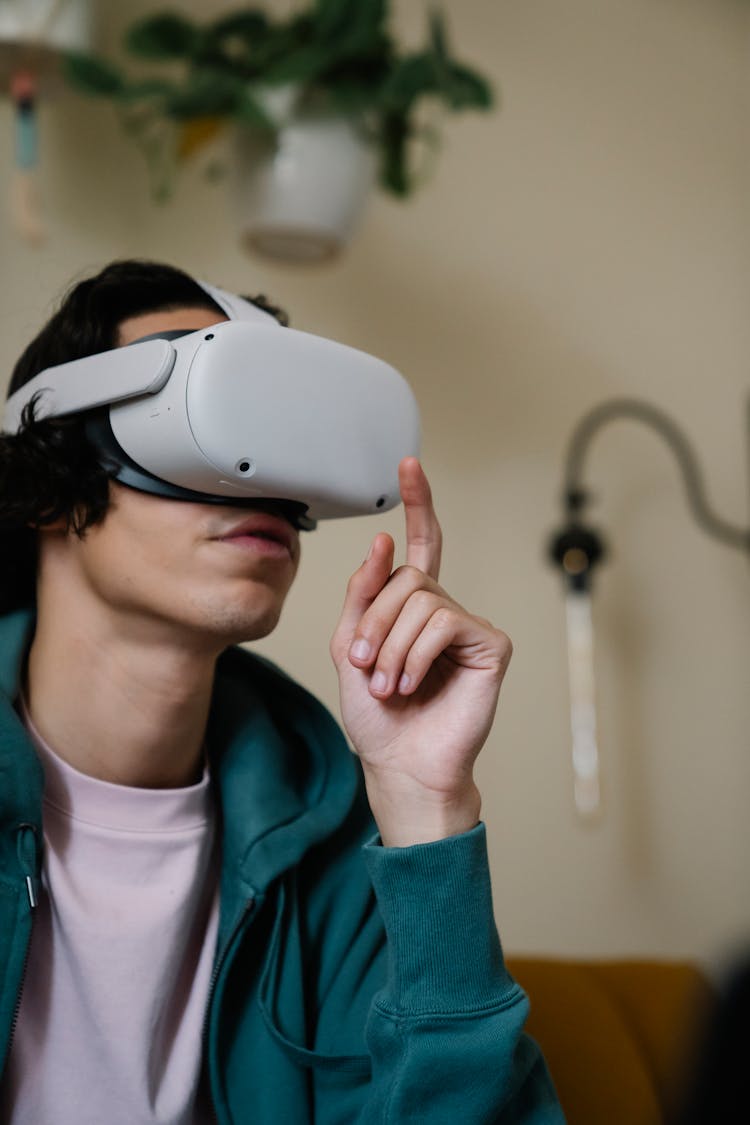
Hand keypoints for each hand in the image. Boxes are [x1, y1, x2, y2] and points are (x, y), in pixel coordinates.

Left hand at [330, 458, 512, 846]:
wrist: (399, 764)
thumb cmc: (377, 717)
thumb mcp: (349, 647)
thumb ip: (363, 595)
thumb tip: (382, 542)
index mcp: (411, 608)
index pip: (419, 546)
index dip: (416, 504)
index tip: (409, 465)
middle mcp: (443, 610)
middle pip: (406, 577)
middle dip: (373, 622)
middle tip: (364, 667)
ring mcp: (469, 625)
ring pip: (421, 600)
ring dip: (390, 646)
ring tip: (390, 685)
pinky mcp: (490, 645)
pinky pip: (444, 622)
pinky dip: (416, 654)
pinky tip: (413, 683)